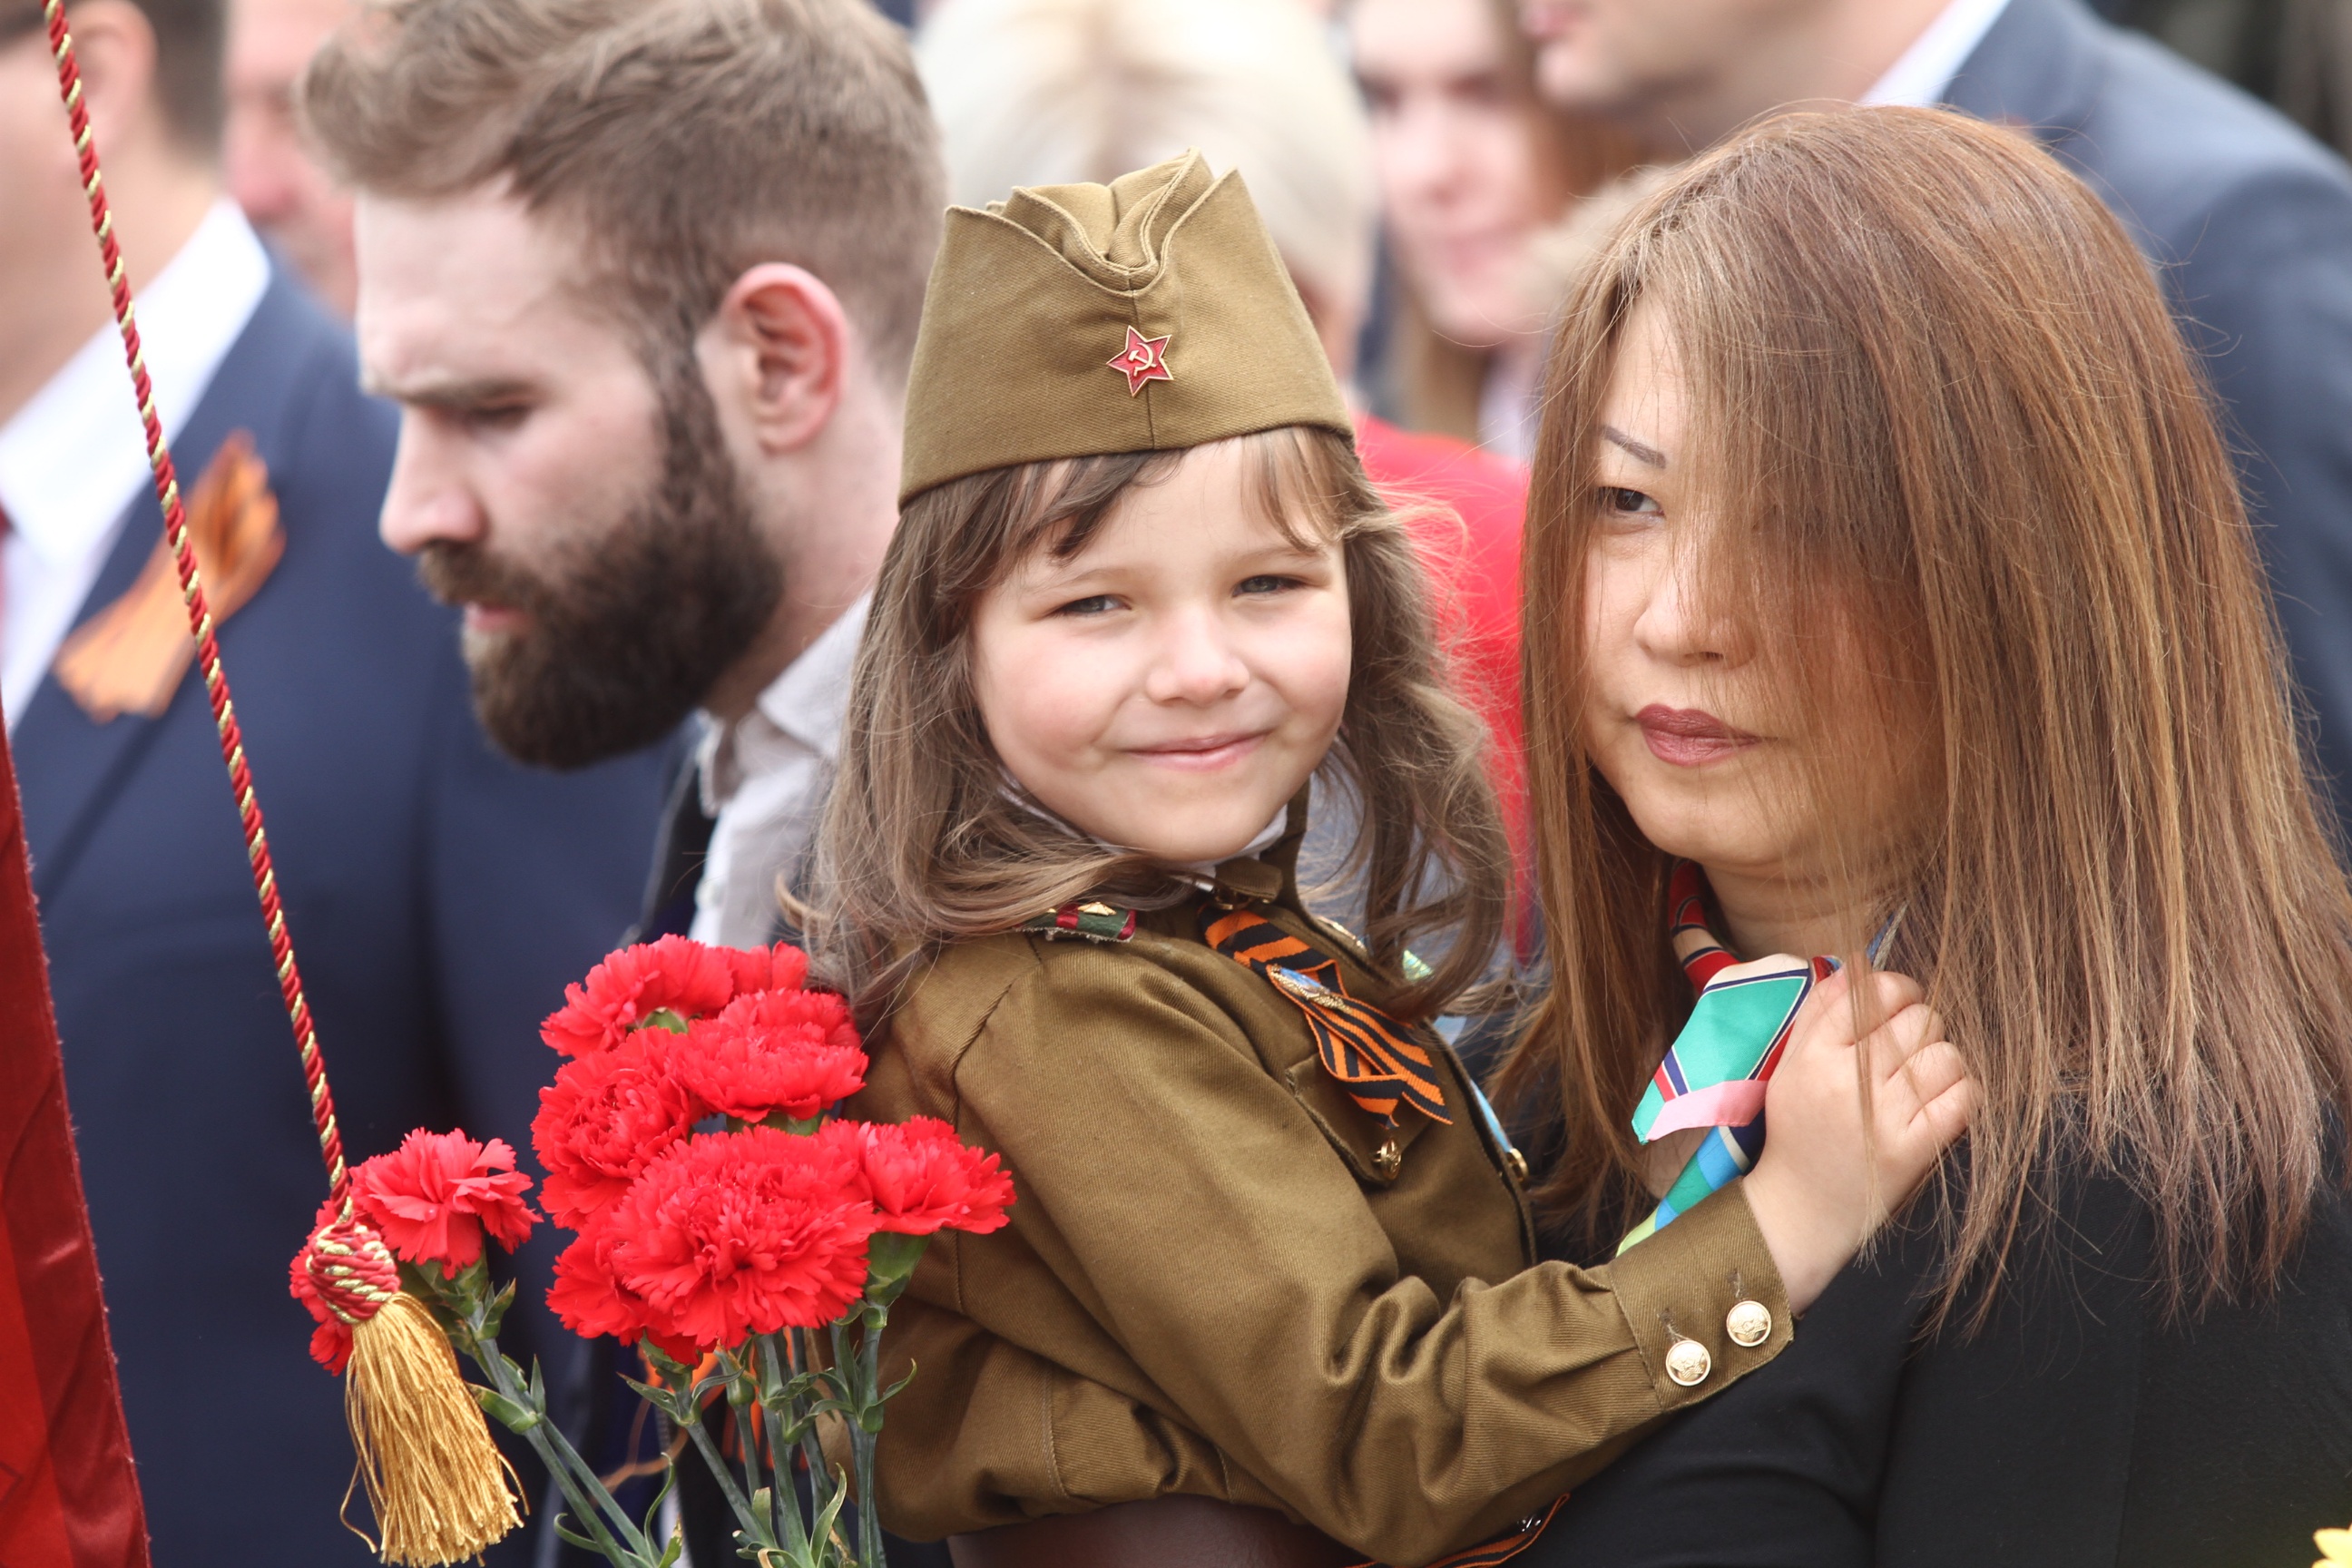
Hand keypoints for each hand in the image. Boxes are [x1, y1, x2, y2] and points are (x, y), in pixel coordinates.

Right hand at [1740, 966, 1973, 1312]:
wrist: (1801, 1209)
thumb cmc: (1798, 1132)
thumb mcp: (1792, 1066)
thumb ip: (1820, 1012)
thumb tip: (1859, 965)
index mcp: (1814, 1055)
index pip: (1873, 993)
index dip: (1898, 990)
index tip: (1898, 1006)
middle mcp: (1848, 1082)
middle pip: (1918, 1020)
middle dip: (1921, 1028)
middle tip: (1908, 1051)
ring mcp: (1884, 1117)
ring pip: (1945, 1055)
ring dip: (1942, 1062)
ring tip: (1924, 1079)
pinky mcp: (1915, 1149)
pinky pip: (1965, 1098)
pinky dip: (1963, 1093)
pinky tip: (1944, 1102)